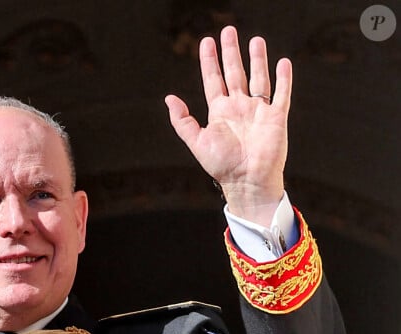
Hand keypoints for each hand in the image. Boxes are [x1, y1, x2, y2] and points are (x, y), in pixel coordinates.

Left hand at [165, 25, 291, 222]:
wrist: (248, 182)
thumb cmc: (222, 166)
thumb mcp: (197, 142)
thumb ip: (183, 121)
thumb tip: (169, 99)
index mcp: (220, 113)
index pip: (214, 80)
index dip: (210, 61)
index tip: (207, 41)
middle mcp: (239, 108)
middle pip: (235, 73)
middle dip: (231, 52)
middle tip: (228, 31)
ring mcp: (258, 112)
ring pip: (259, 78)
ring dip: (258, 59)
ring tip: (256, 40)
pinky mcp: (276, 118)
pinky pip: (281, 94)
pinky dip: (283, 79)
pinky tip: (283, 63)